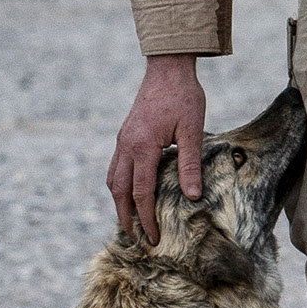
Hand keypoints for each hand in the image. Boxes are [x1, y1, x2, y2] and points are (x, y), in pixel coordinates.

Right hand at [107, 55, 205, 244]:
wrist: (167, 67)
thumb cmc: (183, 96)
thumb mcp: (192, 130)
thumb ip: (190, 164)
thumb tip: (192, 197)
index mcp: (142, 147)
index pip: (141, 194)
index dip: (147, 219)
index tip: (154, 238)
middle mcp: (126, 145)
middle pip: (119, 192)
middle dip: (127, 218)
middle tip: (137, 240)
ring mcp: (123, 140)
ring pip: (113, 180)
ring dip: (120, 203)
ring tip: (131, 221)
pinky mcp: (125, 134)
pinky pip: (116, 167)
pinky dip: (120, 185)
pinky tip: (132, 192)